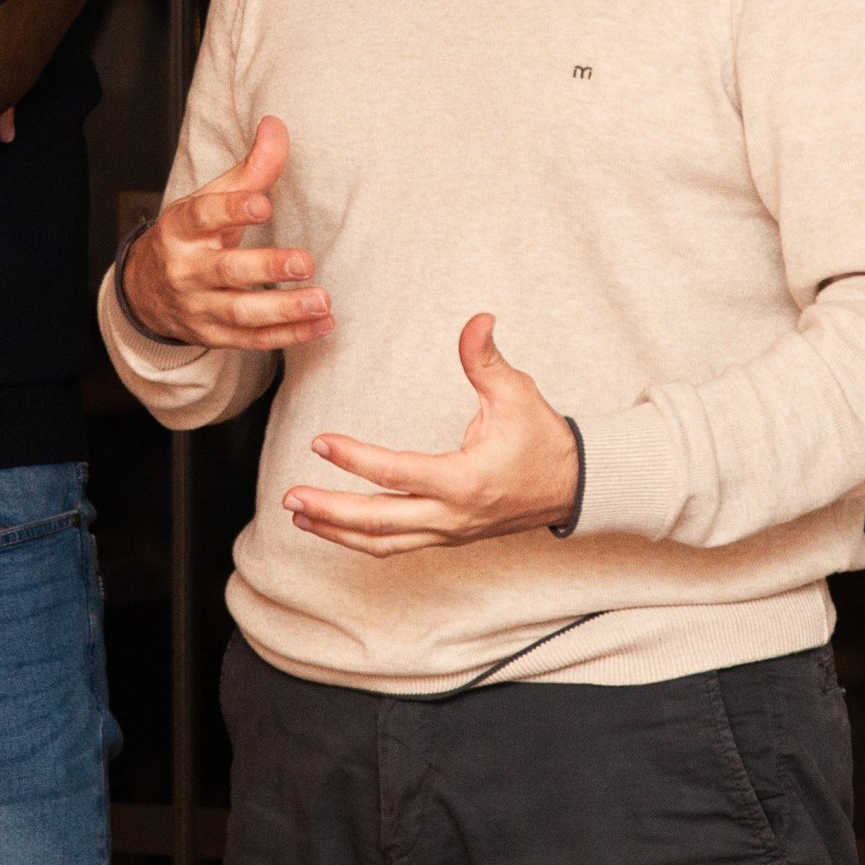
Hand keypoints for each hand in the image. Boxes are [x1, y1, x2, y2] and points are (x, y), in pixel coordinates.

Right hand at [122, 116, 331, 351]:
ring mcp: (198, 307)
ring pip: (241, 313)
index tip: (262, 204)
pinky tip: (322, 324)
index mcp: (182, 228)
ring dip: (284, 310)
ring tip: (322, 300)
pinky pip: (253, 340)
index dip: (231, 209)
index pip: (204, 216)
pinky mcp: (214, 336)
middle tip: (305, 261)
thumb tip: (276, 125)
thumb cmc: (191, 235)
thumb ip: (250, 168)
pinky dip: (290, 335)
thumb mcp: (210, 198)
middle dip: (265, 267)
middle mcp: (186, 270)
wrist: (146, 290)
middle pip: (226, 270)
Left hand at [283, 313, 579, 554]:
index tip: (320, 441)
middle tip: (290, 497)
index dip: (354, 459)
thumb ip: (486, 360)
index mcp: (464, 481)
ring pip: (383, 542)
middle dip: (330, 510)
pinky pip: (397, 544)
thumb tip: (477, 320)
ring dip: (338, 531)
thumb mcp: (517, 393)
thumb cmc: (542, 438)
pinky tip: (337, 527)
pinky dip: (362, 538)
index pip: (396, 474)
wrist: (574, 486)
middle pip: (378, 521)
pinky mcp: (448, 536)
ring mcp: (448, 532)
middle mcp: (451, 515)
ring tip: (300, 516)